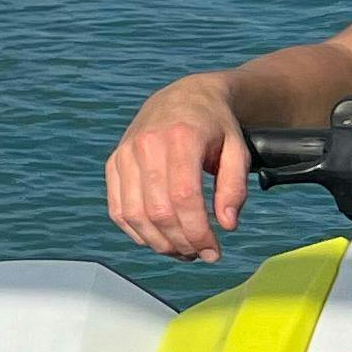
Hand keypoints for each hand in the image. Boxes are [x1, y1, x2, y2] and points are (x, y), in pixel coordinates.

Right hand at [108, 76, 250, 260]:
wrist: (182, 97)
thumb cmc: (214, 125)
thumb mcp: (238, 149)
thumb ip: (235, 187)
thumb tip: (226, 224)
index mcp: (180, 138)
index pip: (184, 198)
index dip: (198, 232)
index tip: (215, 251)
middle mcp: (146, 145)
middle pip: (158, 211)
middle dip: (181, 242)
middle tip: (201, 254)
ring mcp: (124, 154)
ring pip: (134, 214)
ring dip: (158, 242)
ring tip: (181, 250)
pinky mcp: (113, 164)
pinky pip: (117, 208)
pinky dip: (135, 231)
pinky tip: (157, 239)